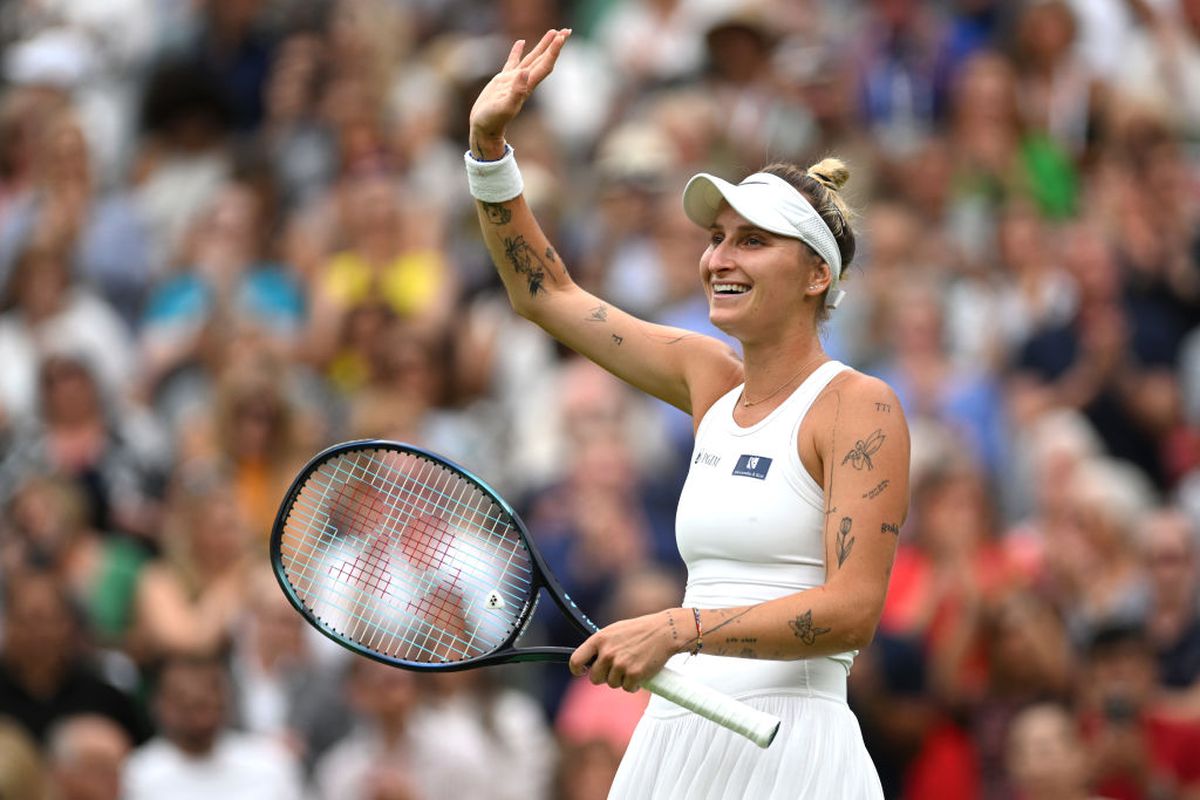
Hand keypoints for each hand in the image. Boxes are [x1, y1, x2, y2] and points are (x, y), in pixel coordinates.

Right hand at [468, 28, 570, 158]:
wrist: (484, 128)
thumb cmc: (493, 121)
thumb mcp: (505, 107)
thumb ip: (516, 90)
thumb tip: (525, 72)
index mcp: (527, 86)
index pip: (544, 65)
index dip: (553, 51)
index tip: (561, 37)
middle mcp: (524, 81)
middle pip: (543, 59)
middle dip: (555, 45)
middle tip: (566, 31)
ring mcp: (514, 80)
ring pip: (531, 58)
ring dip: (542, 46)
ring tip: (553, 32)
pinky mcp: (502, 81)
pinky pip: (513, 62)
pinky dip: (517, 51)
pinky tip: (521, 42)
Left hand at [569, 609, 686, 692]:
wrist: (665, 631)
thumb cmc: (640, 630)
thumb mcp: (615, 631)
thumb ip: (601, 645)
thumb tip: (588, 661)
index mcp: (600, 639)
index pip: (576, 660)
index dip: (577, 669)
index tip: (582, 671)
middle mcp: (607, 652)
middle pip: (595, 678)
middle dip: (605, 676)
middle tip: (617, 669)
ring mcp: (620, 664)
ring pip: (612, 684)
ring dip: (621, 680)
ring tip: (632, 665)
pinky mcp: (634, 675)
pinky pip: (627, 688)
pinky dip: (633, 685)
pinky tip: (640, 673)